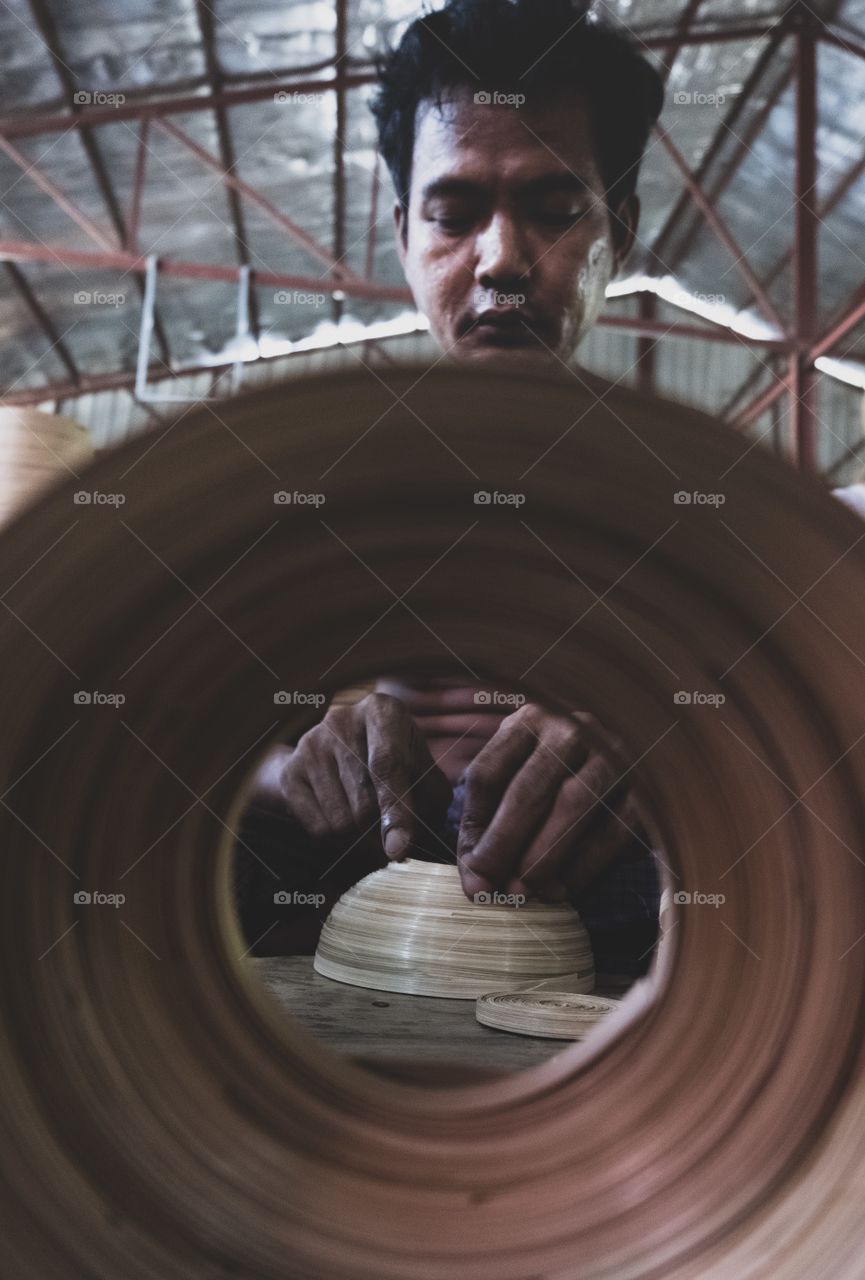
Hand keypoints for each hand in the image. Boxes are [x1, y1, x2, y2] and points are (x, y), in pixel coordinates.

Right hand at [278, 693, 450, 857]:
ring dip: (361, 838)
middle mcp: (341, 720)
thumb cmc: (398, 762)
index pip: (387, 764)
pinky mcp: (290, 771)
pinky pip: (318, 829)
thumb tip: (399, 845)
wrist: (345, 748)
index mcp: (381, 712)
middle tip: (391, 830)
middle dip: (381, 830)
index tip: (399, 849)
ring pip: (340, 821)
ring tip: (369, 820)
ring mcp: (311, 745)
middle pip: (363, 803)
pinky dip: (339, 841)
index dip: (396, 810)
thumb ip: (427, 802)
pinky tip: (345, 818)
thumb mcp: (424, 771)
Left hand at [457, 704, 646, 901]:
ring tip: (525, 892)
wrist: (635, 756)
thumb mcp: (518, 776)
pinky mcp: (644, 788)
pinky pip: (612, 830)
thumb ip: (488, 819)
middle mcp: (572, 729)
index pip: (488, 774)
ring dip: (544, 857)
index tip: (472, 871)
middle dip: (505, 846)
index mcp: (528, 721)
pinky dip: (584, 866)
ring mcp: (613, 754)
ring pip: (573, 806)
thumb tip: (476, 881)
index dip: (475, 828)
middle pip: (528, 790)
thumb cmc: (558, 775)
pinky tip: (563, 889)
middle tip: (492, 889)